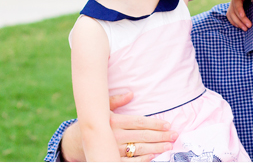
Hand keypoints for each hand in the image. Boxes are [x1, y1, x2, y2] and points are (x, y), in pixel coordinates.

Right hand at [60, 92, 176, 161]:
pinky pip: (130, 161)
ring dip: (156, 148)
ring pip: (139, 149)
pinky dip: (143, 159)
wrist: (77, 141)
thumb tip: (131, 94)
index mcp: (114, 121)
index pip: (139, 122)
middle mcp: (114, 136)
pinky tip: (154, 156)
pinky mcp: (111, 159)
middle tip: (174, 135)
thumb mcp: (103, 109)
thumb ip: (116, 100)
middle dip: (161, 136)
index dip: (155, 123)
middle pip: (143, 136)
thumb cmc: (95, 122)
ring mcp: (113, 150)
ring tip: (169, 145)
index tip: (168, 125)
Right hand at [226, 0, 251, 30]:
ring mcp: (232, 3)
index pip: (237, 2)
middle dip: (241, 19)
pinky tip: (238, 26)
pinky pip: (229, 15)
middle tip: (249, 26)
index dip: (239, 9)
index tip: (242, 16)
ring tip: (245, 29)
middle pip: (234, 10)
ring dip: (238, 22)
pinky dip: (233, 21)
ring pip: (231, 14)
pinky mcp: (232, 8)